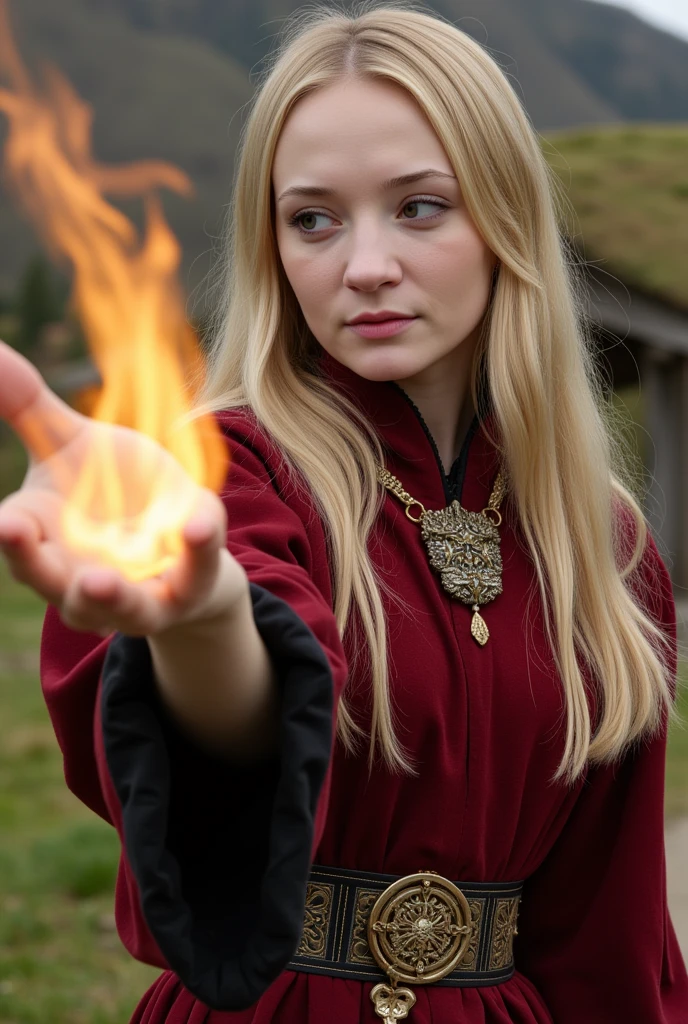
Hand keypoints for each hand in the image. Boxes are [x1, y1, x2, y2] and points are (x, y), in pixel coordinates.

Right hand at [0, 341, 243, 636]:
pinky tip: (198, 522)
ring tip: (99, 581)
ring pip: (118, 604)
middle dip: (31, 562)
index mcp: (44, 542)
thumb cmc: (111, 495)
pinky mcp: (187, 586)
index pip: (17, 540)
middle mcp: (79, 579)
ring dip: (107, 594)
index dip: (9, 532)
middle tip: (14, 535)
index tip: (2, 520)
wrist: (178, 540)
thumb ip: (29, 409)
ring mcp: (135, 593)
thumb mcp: (71, 447)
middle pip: (50, 579)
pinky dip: (196, 550)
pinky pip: (192, 573)